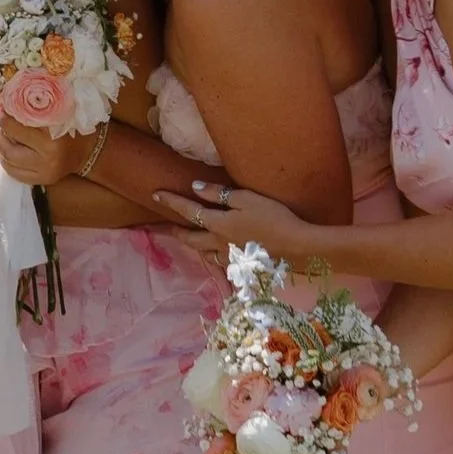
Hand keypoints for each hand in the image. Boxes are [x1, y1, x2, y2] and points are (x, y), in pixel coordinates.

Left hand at [0, 114, 90, 188]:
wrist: (88, 152)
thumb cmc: (72, 128)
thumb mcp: (59, 115)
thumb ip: (38, 110)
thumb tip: (10, 104)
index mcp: (53, 139)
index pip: (18, 128)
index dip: (7, 118)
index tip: (4, 110)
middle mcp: (48, 158)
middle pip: (9, 147)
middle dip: (1, 133)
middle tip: (2, 123)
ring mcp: (44, 172)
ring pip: (9, 161)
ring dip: (1, 146)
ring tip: (3, 136)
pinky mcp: (41, 181)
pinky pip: (14, 173)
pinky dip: (6, 161)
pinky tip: (7, 152)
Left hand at [156, 179, 324, 260]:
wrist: (296, 246)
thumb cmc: (273, 217)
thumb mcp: (246, 198)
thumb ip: (218, 194)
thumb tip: (194, 188)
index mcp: (217, 224)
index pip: (188, 210)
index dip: (171, 201)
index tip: (156, 194)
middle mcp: (218, 242)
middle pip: (191, 238)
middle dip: (177, 231)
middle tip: (166, 227)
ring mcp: (230, 257)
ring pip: (204, 253)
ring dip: (194, 246)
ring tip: (190, 241)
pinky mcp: (243, 265)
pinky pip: (221, 262)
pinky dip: (213, 257)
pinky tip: (216, 256)